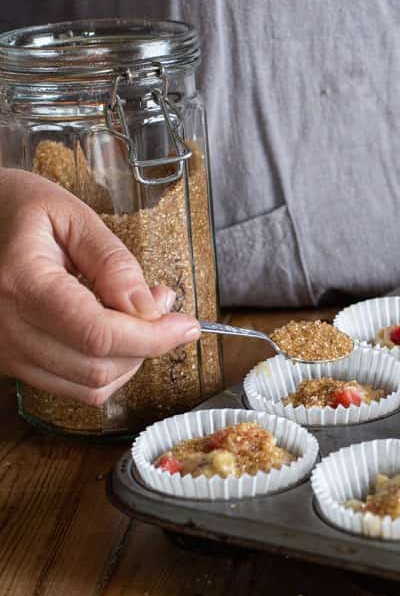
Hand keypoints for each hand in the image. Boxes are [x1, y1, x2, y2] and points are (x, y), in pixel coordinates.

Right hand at [0, 169, 200, 405]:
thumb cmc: (17, 209)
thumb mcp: (72, 217)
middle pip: (98, 368)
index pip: (100, 335)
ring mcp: (6, 352)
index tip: (186, 325)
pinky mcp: (12, 362)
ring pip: (89, 386)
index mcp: (23, 285)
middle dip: (148, 345)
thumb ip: (113, 263)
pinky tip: (117, 332)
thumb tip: (150, 307)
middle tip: (165, 307)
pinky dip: (109, 368)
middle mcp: (8, 329)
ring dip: (131, 359)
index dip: (154, 337)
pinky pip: (72, 387)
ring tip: (140, 315)